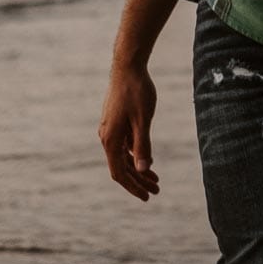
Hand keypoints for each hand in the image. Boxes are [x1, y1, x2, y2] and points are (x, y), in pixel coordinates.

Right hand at [99, 64, 160, 200]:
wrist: (127, 67)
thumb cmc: (137, 92)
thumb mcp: (143, 120)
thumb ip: (142, 146)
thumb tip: (143, 169)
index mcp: (110, 139)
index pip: (120, 173)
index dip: (133, 187)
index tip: (148, 196)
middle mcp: (106, 137)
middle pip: (121, 167)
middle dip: (138, 181)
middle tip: (156, 191)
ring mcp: (109, 129)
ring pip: (122, 156)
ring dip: (138, 168)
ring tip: (155, 178)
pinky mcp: (114, 122)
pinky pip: (123, 145)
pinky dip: (134, 155)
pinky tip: (146, 159)